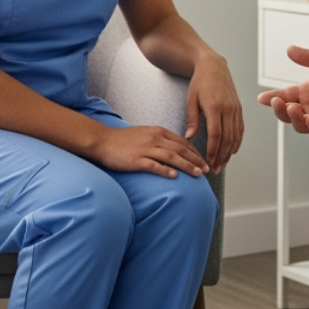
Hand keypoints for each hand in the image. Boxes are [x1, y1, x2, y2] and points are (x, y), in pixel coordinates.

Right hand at [89, 124, 207, 177]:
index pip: (183, 142)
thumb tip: (175, 148)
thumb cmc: (123, 139)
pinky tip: (174, 176)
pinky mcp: (136, 159)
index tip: (204, 161)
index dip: (195, 152)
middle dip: (196, 160)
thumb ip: (160, 139)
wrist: (102, 140)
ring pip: (171, 157)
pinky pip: (153, 165)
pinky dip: (165, 170)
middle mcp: (154, 138)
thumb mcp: (145, 134)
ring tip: (197, 174)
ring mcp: (145, 149)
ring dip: (187, 166)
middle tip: (207, 170)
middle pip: (181, 149)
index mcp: (158, 131)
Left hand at [186, 52, 242, 171]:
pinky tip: (232, 152)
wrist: (214, 66)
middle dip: (221, 156)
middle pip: (227, 138)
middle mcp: (228, 108)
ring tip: (222, 164)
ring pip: (235, 136)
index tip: (208, 162)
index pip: (215, 134)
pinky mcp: (239, 108)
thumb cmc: (199, 82)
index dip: (212, 150)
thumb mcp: (191, 99)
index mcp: (215, 106)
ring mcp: (236, 109)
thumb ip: (192, 119)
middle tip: (215, 169)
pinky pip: (240, 129)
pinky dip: (237, 142)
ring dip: (229, 152)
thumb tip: (189, 138)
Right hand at [256, 45, 308, 139]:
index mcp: (308, 91)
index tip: (262, 98)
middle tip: (278, 103)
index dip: (272, 97)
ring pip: (300, 124)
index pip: (285, 95)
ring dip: (294, 118)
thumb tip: (290, 49)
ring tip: (294, 108)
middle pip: (288, 113)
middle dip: (280, 109)